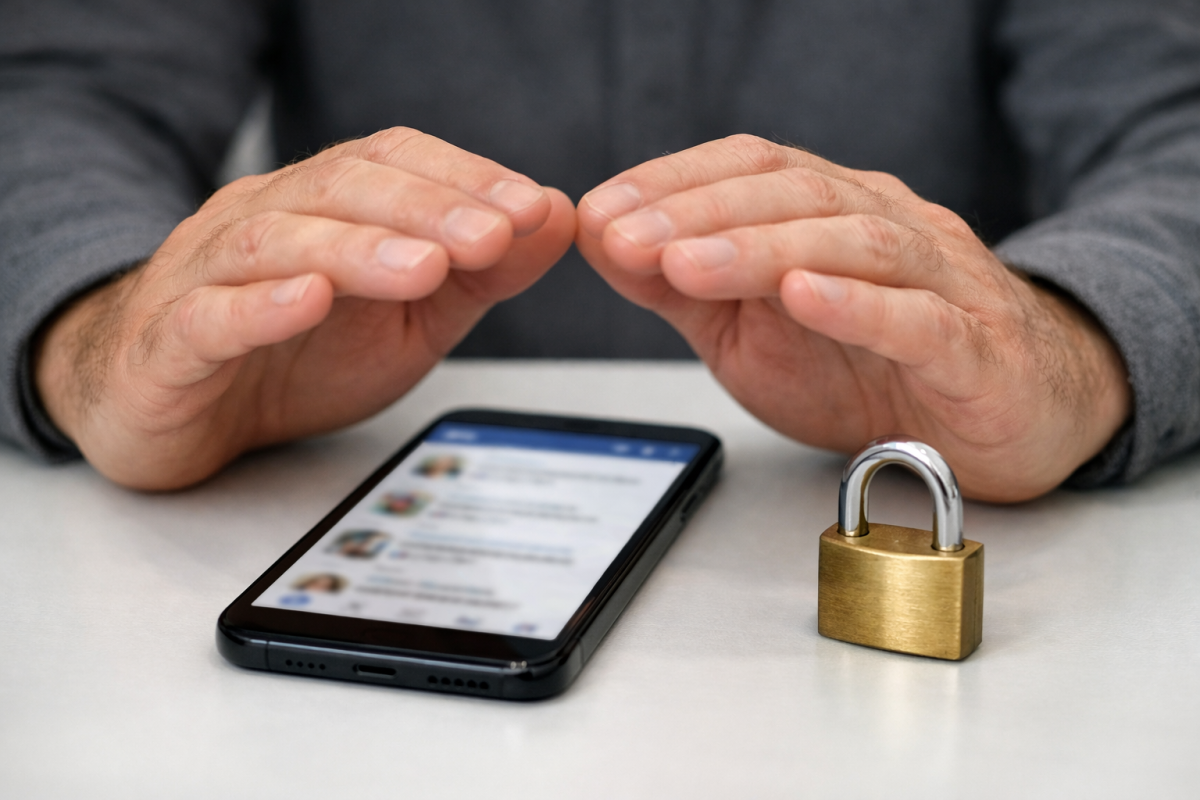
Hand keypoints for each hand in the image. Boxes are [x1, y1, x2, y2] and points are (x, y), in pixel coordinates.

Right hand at [35, 128, 574, 488]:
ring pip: (276, 241)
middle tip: (492, 236)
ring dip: (357, 249)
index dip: (462, 176)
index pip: (391, 161)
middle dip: (425, 209)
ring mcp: (204, 277)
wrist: (171, 411)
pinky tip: (307, 300)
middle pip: (338, 188)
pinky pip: (206, 316)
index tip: (529, 207)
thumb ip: (477, 272)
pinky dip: (258, 306)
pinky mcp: (165, 345)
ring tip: (424, 268)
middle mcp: (260, 220)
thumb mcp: (409, 318)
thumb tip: (553, 218)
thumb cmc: (292, 358)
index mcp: (321, 207)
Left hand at [577, 135, 1129, 500]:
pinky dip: (860, 305)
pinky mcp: (976, 348)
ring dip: (761, 249)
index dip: (673, 181)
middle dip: (701, 213)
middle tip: (627, 239)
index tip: (601, 211)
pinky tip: (806, 297)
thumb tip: (604, 238)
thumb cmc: (873, 373)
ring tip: (687, 264)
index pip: (752, 167)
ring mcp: (940, 282)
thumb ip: (686, 286)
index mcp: (831, 214)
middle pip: (797, 194)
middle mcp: (888, 227)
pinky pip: (921, 318)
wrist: (1003, 422)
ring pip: (854, 242)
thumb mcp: (754, 332)